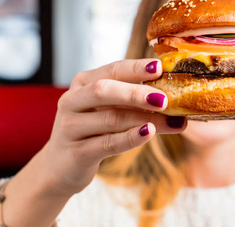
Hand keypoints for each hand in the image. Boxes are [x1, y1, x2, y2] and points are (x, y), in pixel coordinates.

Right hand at [42, 59, 186, 195]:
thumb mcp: (105, 108)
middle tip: (165, 99)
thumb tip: (172, 94)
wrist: (60, 167)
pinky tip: (149, 133)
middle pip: (104, 91)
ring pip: (111, 119)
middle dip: (136, 93)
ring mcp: (71, 127)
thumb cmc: (92, 130)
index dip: (136, 68)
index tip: (160, 68)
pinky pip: (108, 143)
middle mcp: (72, 101)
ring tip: (174, 122)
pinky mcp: (76, 153)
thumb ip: (129, 98)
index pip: (112, 70)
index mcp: (83, 83)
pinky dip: (131, 137)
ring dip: (146, 119)